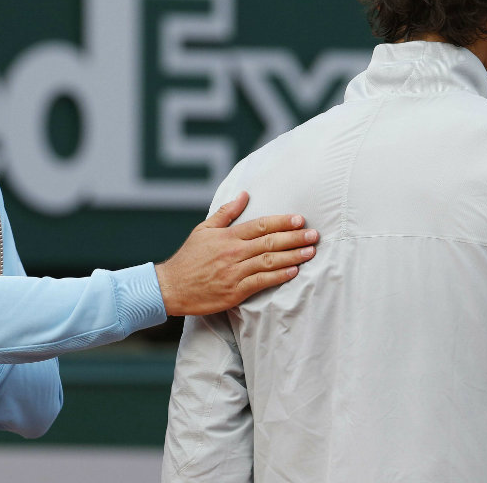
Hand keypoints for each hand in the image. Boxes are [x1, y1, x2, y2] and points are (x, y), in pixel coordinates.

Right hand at [155, 191, 317, 315]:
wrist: (172, 287)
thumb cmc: (189, 258)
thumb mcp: (203, 230)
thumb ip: (226, 213)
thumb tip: (244, 195)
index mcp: (227, 236)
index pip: (260, 225)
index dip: (282, 222)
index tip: (299, 219)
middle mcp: (233, 253)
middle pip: (270, 242)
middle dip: (294, 238)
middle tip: (314, 234)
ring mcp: (235, 272)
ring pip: (269, 262)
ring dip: (292, 256)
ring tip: (310, 251)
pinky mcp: (235, 291)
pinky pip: (261, 282)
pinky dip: (278, 277)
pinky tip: (293, 272)